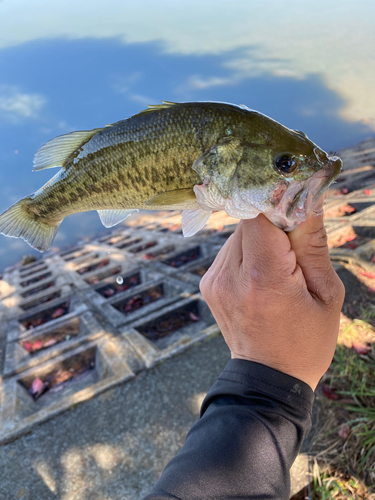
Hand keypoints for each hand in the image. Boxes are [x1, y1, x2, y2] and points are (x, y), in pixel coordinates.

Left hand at [200, 199, 344, 389]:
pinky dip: (247, 254)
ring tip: (277, 272)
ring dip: (260, 241)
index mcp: (262, 277)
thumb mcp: (325, 293)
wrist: (267, 378)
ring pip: (238, 234)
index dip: (279, 206)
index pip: (258, 213)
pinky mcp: (207, 283)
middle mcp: (229, 275)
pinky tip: (260, 279)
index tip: (296, 213)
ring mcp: (213, 279)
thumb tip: (308, 195)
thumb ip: (313, 241)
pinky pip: (230, 250)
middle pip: (248, 220)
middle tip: (293, 254)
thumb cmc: (305, 340)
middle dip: (273, 226)